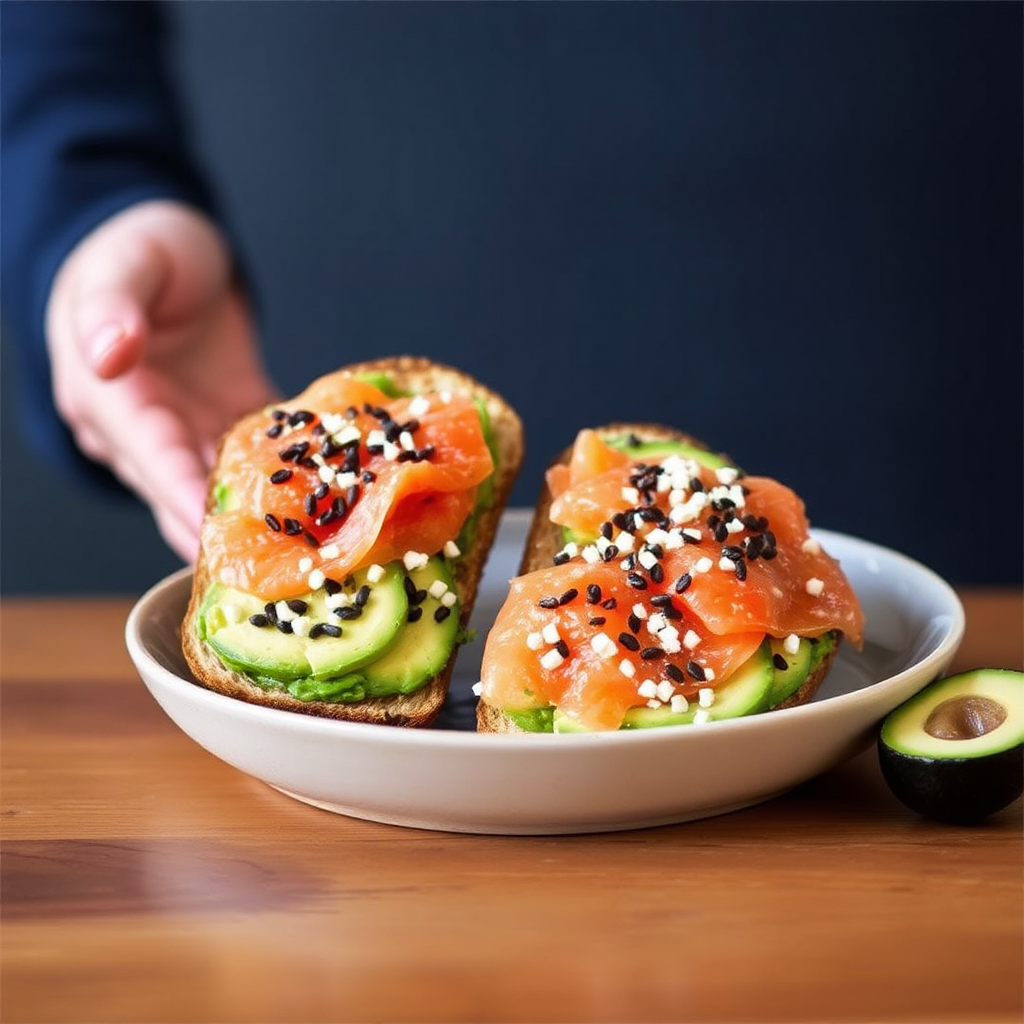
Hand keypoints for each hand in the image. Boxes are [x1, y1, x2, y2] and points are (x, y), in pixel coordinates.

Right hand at [45, 200, 278, 562]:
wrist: (171, 245)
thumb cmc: (139, 248)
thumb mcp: (123, 265)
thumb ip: (111, 308)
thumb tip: (108, 355)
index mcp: (112, 403)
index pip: (153, 462)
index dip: (184, 501)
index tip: (217, 542)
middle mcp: (149, 432)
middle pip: (188, 494)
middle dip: (229, 533)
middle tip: (279, 570)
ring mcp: (192, 432)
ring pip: (226, 486)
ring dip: (265, 514)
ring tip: (313, 548)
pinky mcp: (231, 421)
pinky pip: (260, 457)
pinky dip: (291, 475)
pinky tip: (331, 497)